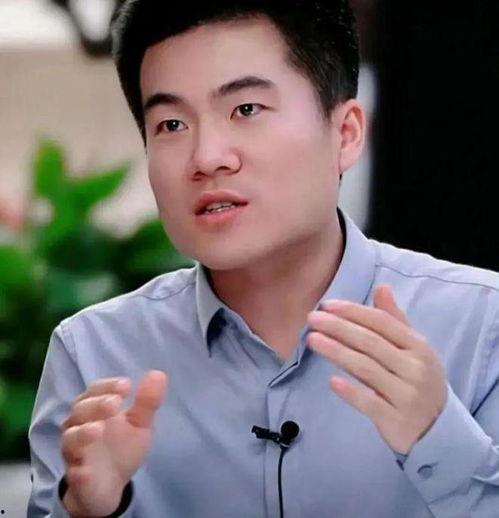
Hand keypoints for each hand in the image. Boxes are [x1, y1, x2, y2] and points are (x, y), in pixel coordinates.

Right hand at [60, 370, 167, 516]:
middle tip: (114, 403)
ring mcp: (75, 452)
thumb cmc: (122, 446)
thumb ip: (147, 401)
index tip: (126, 386)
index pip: (96, 390)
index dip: (108, 386)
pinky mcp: (77, 477)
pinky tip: (84, 471)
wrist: (111, 484)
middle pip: (80, 410)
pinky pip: (74, 474)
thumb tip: (159, 374)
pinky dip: (79, 472)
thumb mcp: (139, 423)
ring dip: (83, 433)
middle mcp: (79, 425)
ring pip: (71, 439)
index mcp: (94, 408)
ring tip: (98, 430)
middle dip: (96, 405)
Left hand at [307, 285, 446, 454]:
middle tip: (312, 319)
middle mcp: (415, 368)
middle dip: (339, 327)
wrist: (439, 430)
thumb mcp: (413, 349)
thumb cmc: (416, 380)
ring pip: (366, 369)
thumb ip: (394, 319)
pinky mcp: (396, 420)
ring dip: (337, 352)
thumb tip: (382, 286)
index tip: (327, 304)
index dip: (353, 311)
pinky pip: (370, 403)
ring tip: (312, 340)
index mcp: (419, 347)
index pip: (382, 322)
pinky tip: (331, 381)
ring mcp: (407, 395)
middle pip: (370, 342)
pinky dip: (351, 392)